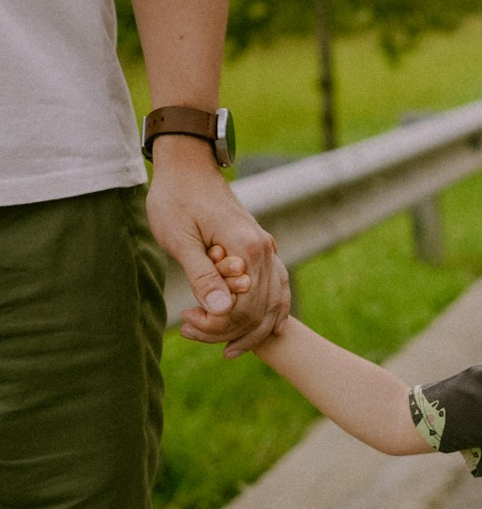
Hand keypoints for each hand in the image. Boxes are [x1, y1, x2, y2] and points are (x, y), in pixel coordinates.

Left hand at [146, 137, 289, 355]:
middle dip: (227, 328)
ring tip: (223, 343)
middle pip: (259, 309)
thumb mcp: (181, 240)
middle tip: (190, 327)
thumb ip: (203, 276)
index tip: (186, 321)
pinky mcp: (262, 247)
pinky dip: (273, 310)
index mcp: (246, 248)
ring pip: (273, 302)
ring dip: (250, 326)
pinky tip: (269, 328)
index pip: (242, 306)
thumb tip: (223, 311)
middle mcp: (264, 250)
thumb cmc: (177, 199)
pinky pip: (277, 286)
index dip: (216, 323)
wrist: (188, 166)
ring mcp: (267, 249)